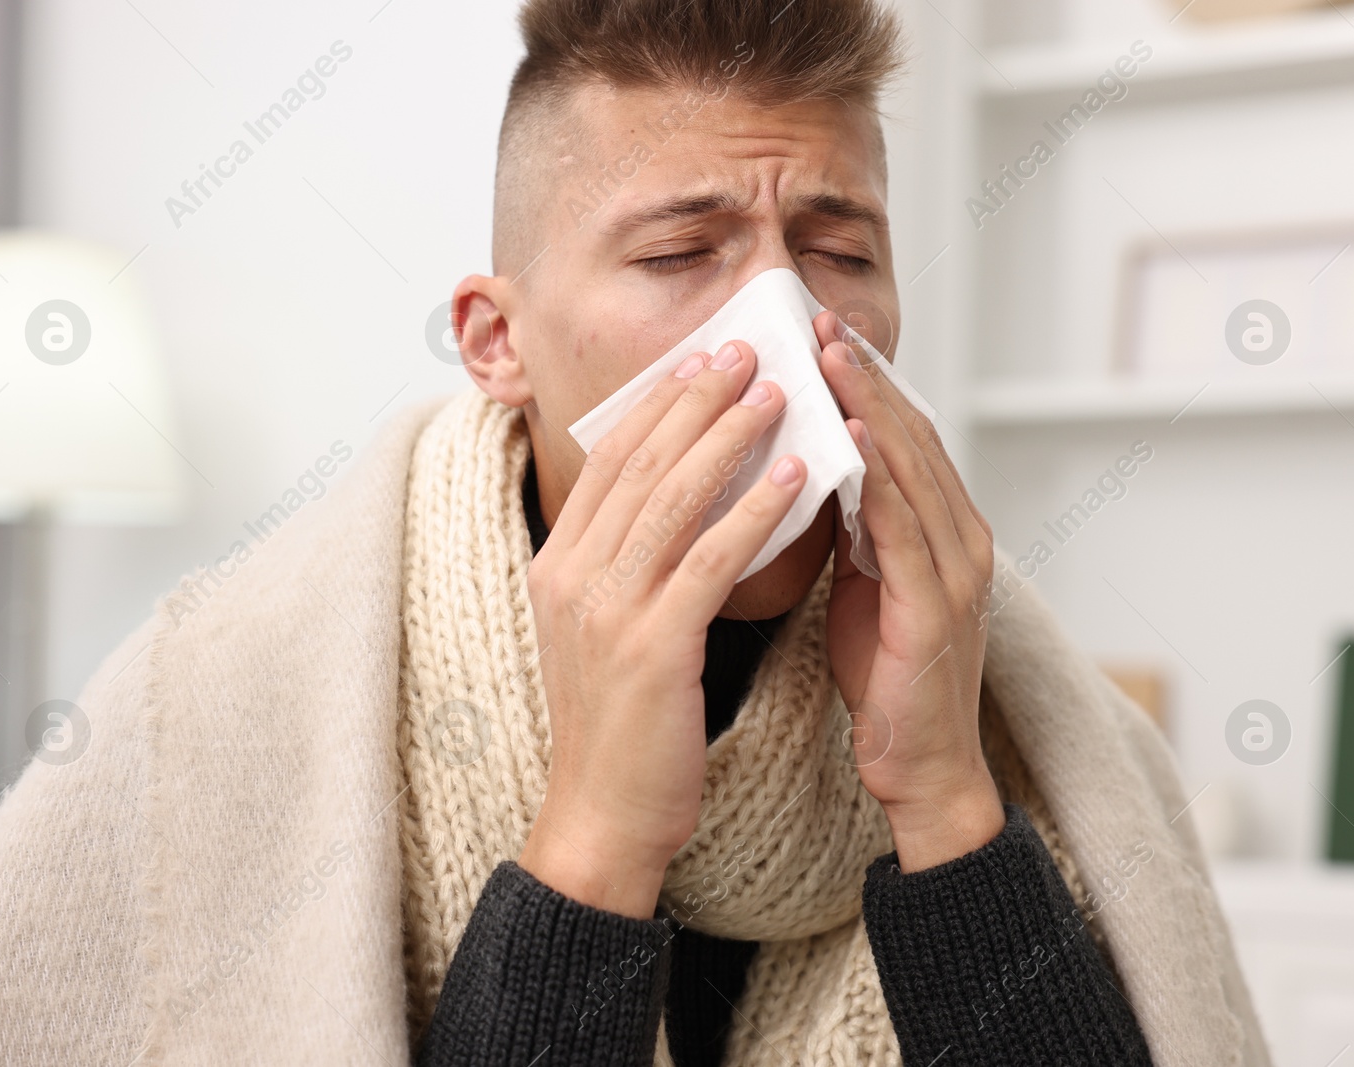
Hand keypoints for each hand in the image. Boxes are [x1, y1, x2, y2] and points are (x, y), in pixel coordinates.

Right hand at [518, 340, 806, 916]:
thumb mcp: (605, 627)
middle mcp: (572, 575)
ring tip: (779, 393)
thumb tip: (675, 498)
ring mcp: (605, 609)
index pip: (609, 461)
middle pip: (640, 463)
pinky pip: (708, 560)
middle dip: (697, 399)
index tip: (702, 361)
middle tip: (748, 350)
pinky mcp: (650, 646)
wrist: (603, 813)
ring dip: (730, 438)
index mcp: (558, 564)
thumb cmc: (619, 724)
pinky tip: (794, 479)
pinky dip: (753, 511)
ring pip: (673, 499)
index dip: (658, 405)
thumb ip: (626, 561)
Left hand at [813, 311, 1004, 872]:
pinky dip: (880, 477)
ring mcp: (957, 569)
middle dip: (865, 375)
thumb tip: (813, 468)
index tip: (819, 333)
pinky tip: (850, 437)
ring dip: (870, 407)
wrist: (921, 768)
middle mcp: (962, 538)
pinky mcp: (938, 606)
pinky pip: (905, 528)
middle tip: (818, 320)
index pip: (905, 435)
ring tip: (828, 355)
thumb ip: (855, 526)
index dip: (865, 381)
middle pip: (914, 435)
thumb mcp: (866, 584)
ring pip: (913, 468)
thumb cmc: (888, 679)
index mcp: (945, 530)